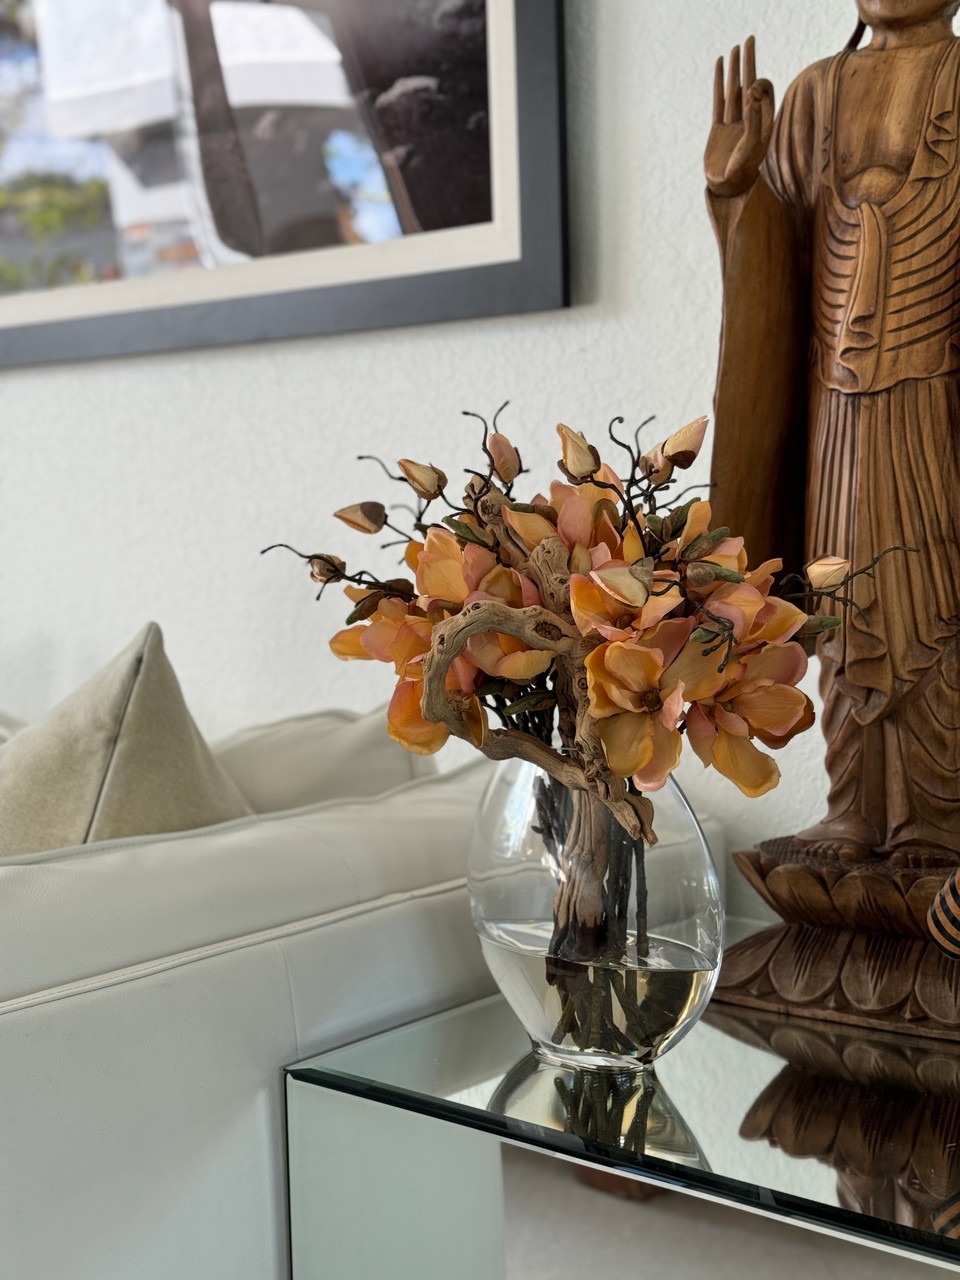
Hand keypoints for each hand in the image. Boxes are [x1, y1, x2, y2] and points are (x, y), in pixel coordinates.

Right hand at [705, 36, 774, 197]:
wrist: (727, 189)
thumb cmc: (743, 171)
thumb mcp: (753, 146)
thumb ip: (755, 120)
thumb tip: (751, 92)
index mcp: (763, 121)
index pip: (762, 92)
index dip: (758, 84)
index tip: (752, 89)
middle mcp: (749, 119)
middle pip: (749, 83)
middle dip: (749, 62)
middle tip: (749, 39)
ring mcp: (733, 123)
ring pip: (733, 90)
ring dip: (734, 70)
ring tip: (734, 49)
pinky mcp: (718, 128)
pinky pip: (719, 101)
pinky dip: (720, 84)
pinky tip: (720, 68)